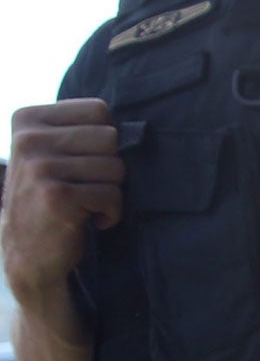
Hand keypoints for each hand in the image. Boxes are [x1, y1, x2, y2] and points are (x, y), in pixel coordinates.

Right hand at [3, 100, 123, 302]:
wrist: (28, 251)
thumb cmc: (51, 196)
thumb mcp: (49, 152)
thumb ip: (78, 129)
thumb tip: (131, 124)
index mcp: (28, 119)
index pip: (99, 110)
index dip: (105, 140)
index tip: (85, 161)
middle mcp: (29, 139)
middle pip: (111, 138)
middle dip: (111, 167)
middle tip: (89, 186)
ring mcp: (40, 167)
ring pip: (116, 167)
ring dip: (111, 192)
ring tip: (87, 203)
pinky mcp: (57, 196)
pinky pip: (113, 195)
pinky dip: (111, 213)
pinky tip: (90, 218)